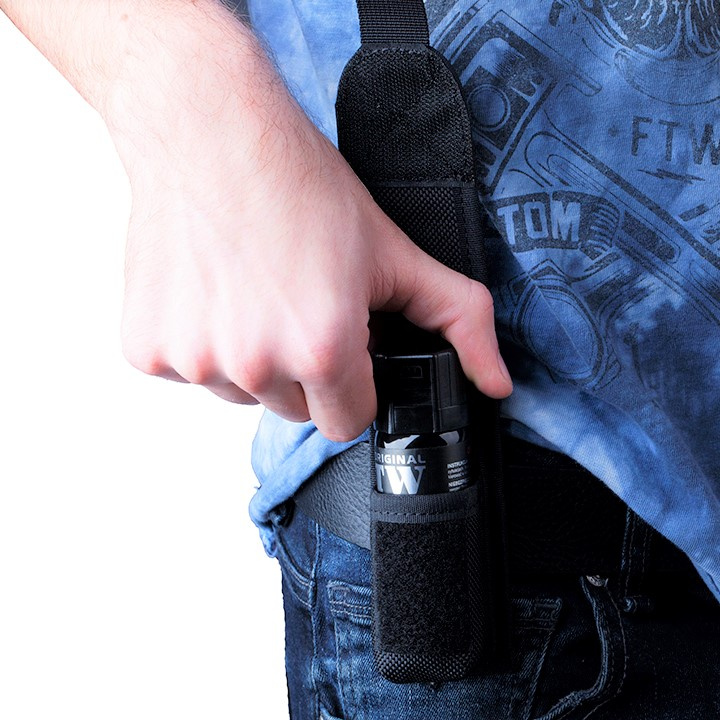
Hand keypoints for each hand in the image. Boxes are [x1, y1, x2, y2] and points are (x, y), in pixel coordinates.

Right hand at [110, 9, 511, 441]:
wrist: (210, 131)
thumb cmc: (298, 184)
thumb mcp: (395, 252)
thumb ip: (459, 321)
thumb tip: (496, 382)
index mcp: (322, 349)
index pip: (348, 422)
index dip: (352, 383)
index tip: (343, 345)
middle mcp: (254, 364)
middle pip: (294, 408)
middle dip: (304, 368)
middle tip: (298, 302)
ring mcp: (194, 361)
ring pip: (240, 393)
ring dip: (252, 357)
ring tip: (254, 290)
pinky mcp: (148, 351)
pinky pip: (190, 373)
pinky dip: (203, 344)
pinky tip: (214, 293)